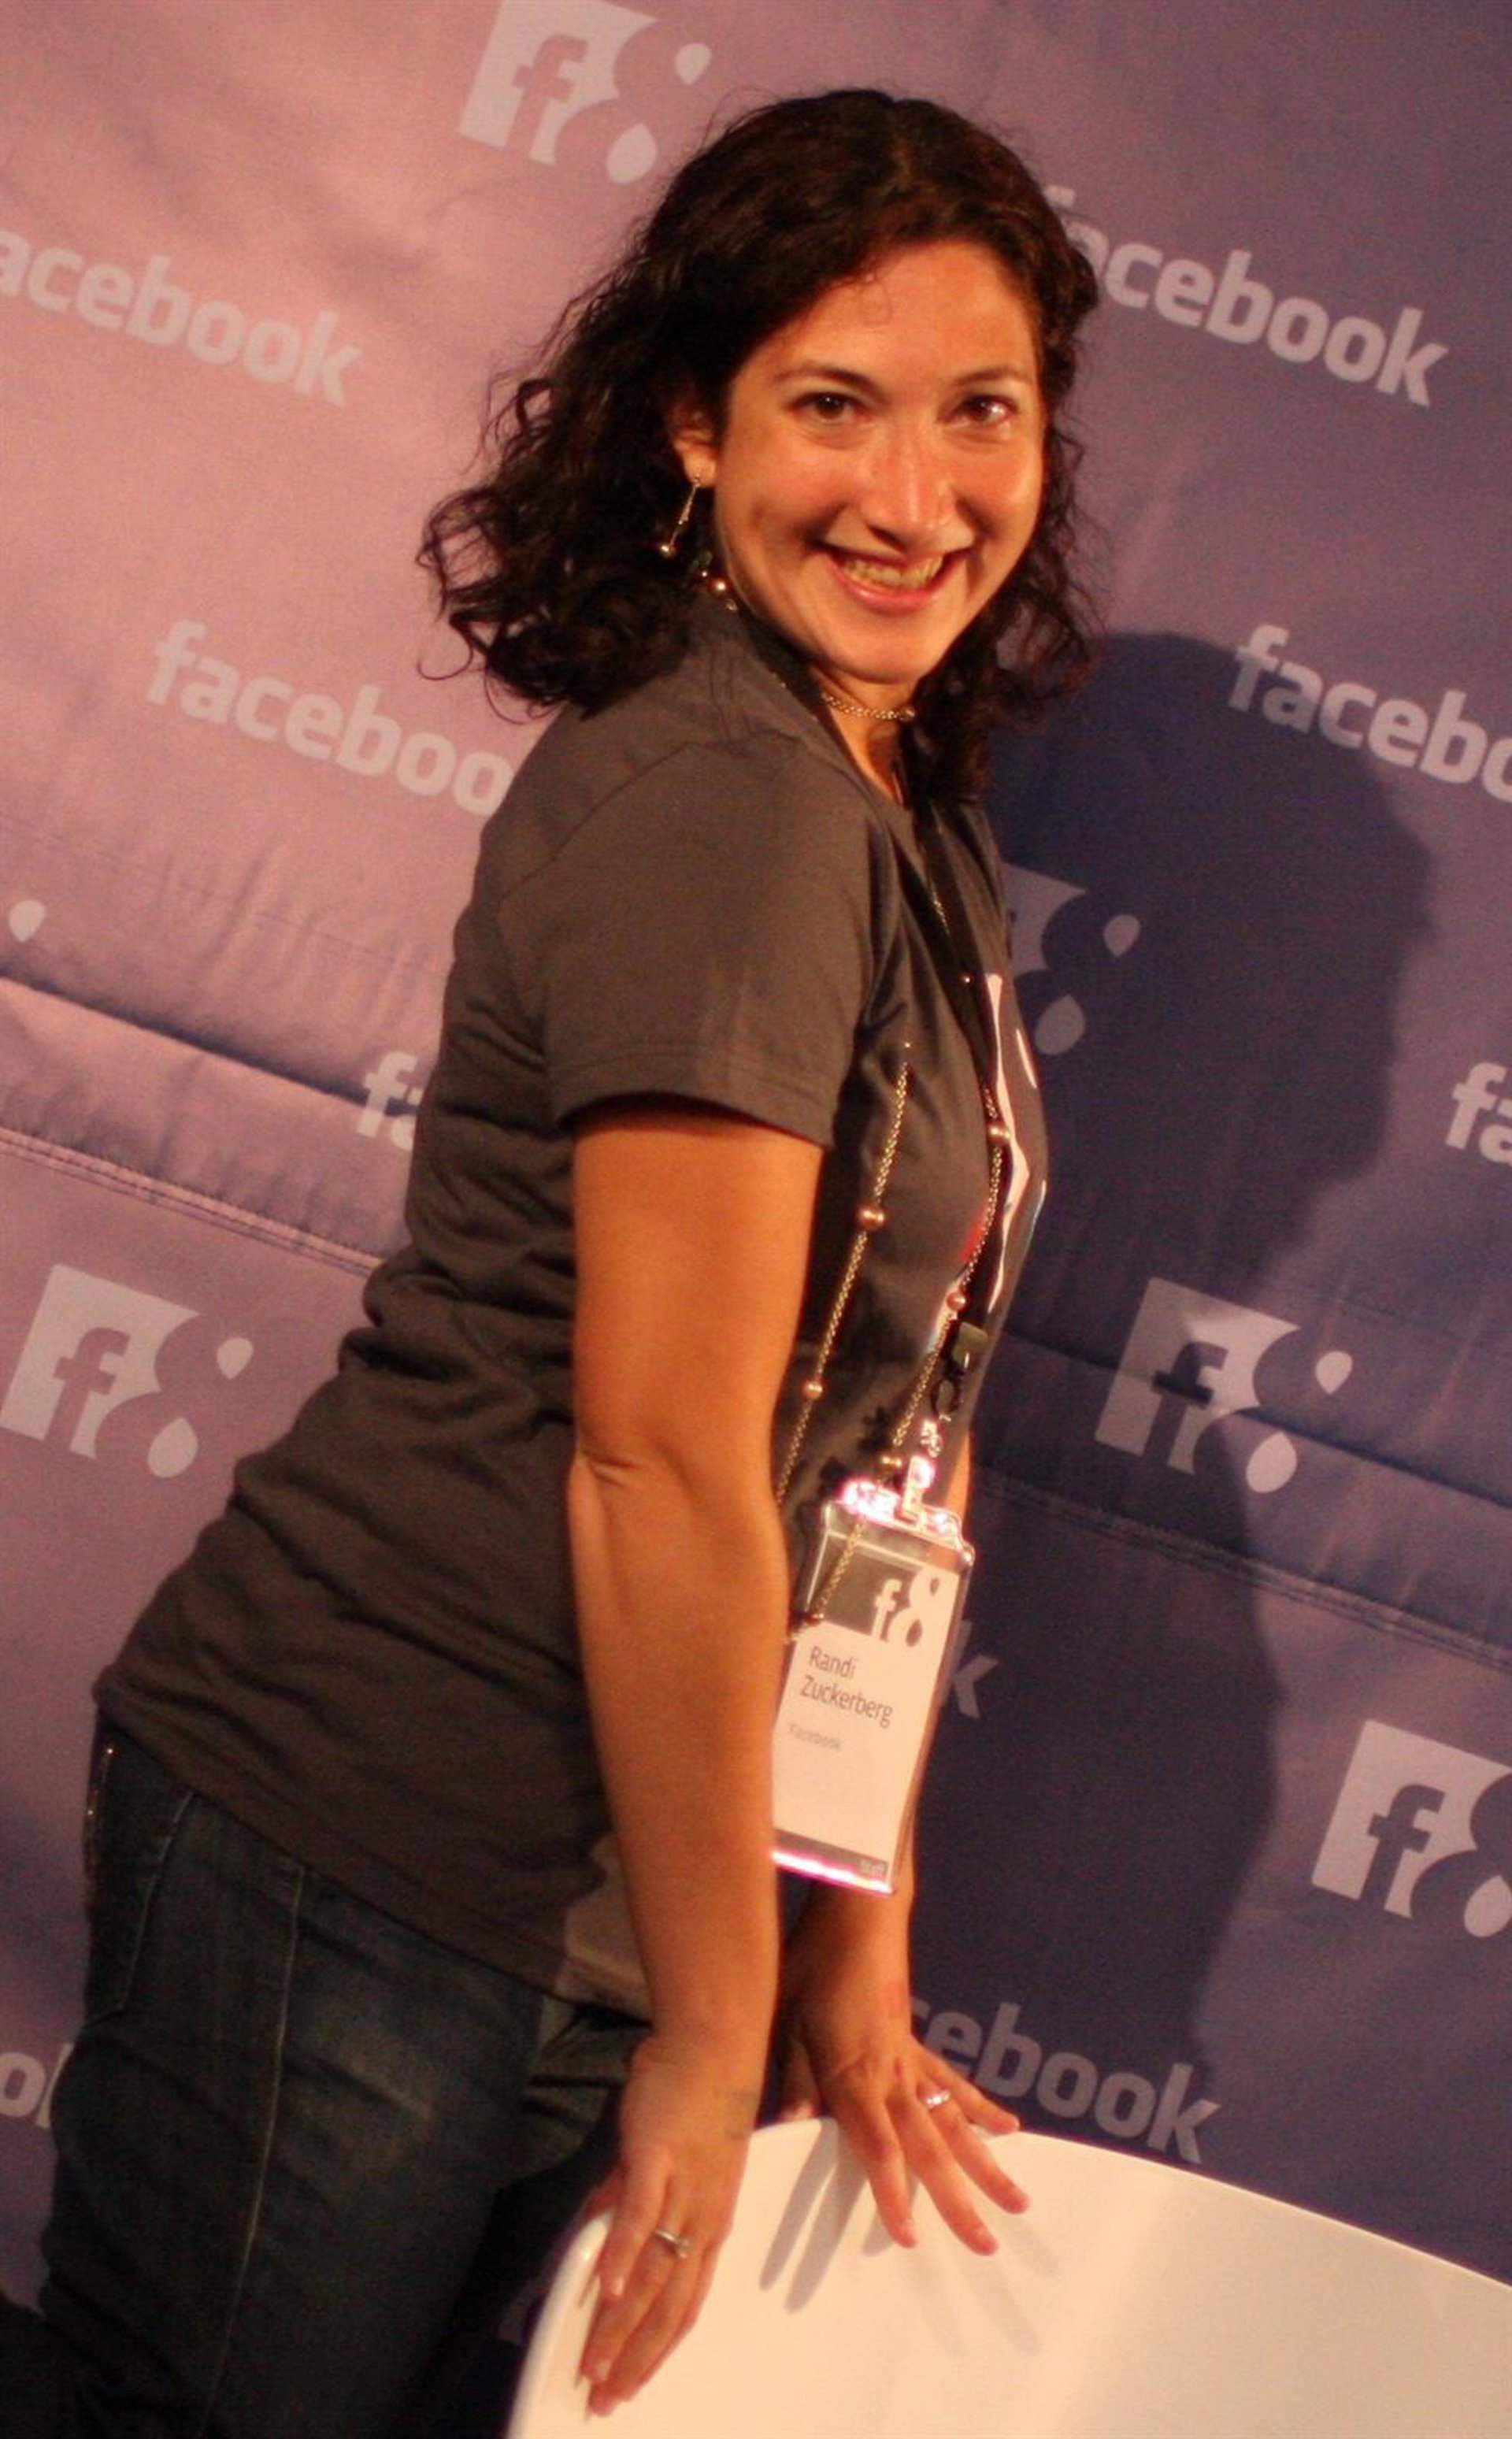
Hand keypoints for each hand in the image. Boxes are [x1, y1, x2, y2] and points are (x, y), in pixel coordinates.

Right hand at [578, 2030, 760, 2414]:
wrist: (712, 2044)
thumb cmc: (691, 2098)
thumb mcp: (666, 2164)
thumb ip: (629, 2202)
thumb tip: (597, 2236)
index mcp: (708, 2225)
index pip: (683, 2305)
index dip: (655, 2351)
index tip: (628, 2388)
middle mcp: (702, 2220)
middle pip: (668, 2305)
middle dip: (634, 2358)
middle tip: (604, 2400)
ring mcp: (682, 2192)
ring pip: (651, 2274)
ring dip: (620, 2325)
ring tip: (593, 2366)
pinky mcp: (658, 2159)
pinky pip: (639, 2216)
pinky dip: (621, 2255)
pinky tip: (604, 2290)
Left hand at [776, 1891, 1027, 2253]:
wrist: (856, 1916)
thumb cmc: (812, 1968)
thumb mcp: (786, 2022)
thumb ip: (796, 2079)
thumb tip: (794, 2129)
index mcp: (855, 2077)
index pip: (880, 2148)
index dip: (894, 2194)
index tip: (910, 2237)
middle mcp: (892, 2077)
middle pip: (931, 2149)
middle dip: (959, 2201)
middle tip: (987, 2246)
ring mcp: (911, 2062)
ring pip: (956, 2124)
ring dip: (987, 2166)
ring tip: (1019, 2203)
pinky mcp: (918, 2045)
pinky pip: (955, 2082)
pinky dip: (983, 2108)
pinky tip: (1010, 2130)